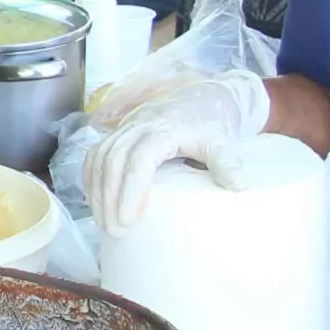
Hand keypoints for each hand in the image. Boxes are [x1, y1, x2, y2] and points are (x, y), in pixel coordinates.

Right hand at [86, 68, 270, 231]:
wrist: (202, 98)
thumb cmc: (211, 123)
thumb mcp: (223, 141)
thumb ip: (227, 162)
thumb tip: (238, 187)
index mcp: (163, 129)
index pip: (139, 160)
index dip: (131, 190)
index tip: (128, 221)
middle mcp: (138, 126)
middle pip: (114, 160)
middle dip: (109, 198)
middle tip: (114, 231)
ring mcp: (125, 128)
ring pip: (100, 157)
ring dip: (97, 191)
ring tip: (103, 223)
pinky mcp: (118, 132)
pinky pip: (95, 154)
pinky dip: (91, 178)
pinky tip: (95, 201)